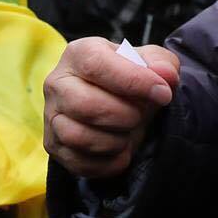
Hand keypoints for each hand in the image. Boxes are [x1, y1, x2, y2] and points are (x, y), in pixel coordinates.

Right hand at [43, 38, 179, 179]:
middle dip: (124, 115)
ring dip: (115, 141)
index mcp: (79, 54)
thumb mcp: (152, 63)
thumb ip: (162, 64)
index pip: (96, 64)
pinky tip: (121, 150)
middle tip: (140, 115)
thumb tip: (165, 75)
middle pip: (84, 104)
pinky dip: (108, 163)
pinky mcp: (54, 146)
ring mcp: (52, 116)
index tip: (162, 93)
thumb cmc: (131, 79)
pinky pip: (78, 162)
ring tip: (129, 132)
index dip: (133, 81)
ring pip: (77, 136)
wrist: (118, 104)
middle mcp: (57, 83)